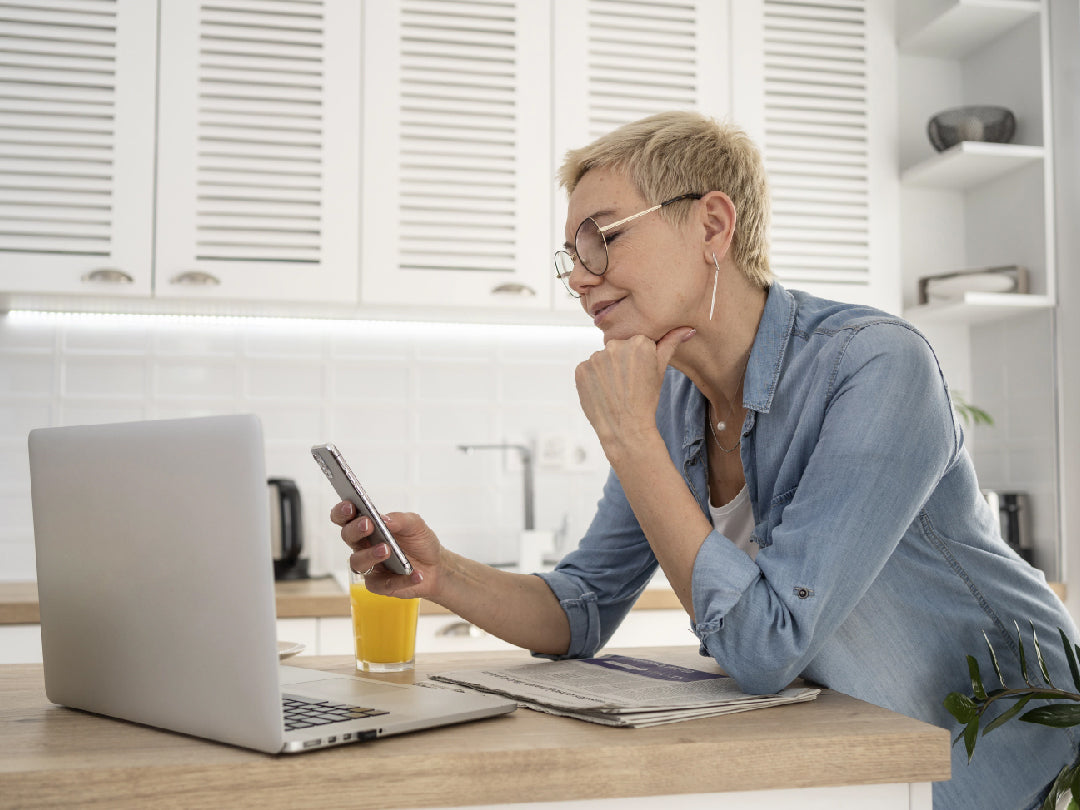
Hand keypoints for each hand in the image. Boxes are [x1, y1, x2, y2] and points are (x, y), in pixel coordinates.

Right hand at [330, 504, 440, 597]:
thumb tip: (384, 519)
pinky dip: (400, 580)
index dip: (342, 511)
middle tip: (368, 524)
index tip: (350, 506)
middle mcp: (364, 546)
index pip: (346, 517)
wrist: (435, 566)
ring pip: (357, 562)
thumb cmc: (419, 542)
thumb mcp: (415, 525)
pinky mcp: (379, 585)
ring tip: (387, 550)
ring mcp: (369, 566)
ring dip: (370, 555)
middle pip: (348, 536)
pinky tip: (414, 574)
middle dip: (355, 529)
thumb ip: (400, 519)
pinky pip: (383, 584)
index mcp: (368, 526)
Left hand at [575, 326, 695, 451]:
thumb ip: (670, 344)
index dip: (638, 358)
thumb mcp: (661, 370)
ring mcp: (595, 357)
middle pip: (618, 347)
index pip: (636, 341)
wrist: (625, 428)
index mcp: (639, 342)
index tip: (639, 373)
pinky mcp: (580, 369)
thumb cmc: (646, 400)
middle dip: (621, 361)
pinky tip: (602, 391)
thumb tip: (688, 329)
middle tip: (628, 383)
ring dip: (606, 369)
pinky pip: (587, 368)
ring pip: (602, 358)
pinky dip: (592, 378)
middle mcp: (615, 345)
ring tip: (615, 388)